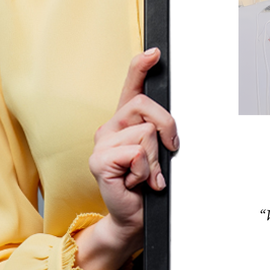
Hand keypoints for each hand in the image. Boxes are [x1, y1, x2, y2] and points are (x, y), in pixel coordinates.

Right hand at [74, 48, 178, 269]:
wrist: (134, 217)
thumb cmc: (148, 185)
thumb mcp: (159, 153)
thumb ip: (160, 133)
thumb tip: (170, 125)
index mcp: (125, 121)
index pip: (131, 86)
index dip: (141, 66)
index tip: (155, 53)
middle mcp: (110, 127)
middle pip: (146, 106)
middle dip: (167, 128)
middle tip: (167, 152)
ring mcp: (102, 143)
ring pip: (146, 133)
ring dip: (155, 159)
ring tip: (146, 175)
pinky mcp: (99, 161)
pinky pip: (136, 153)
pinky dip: (145, 171)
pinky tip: (136, 182)